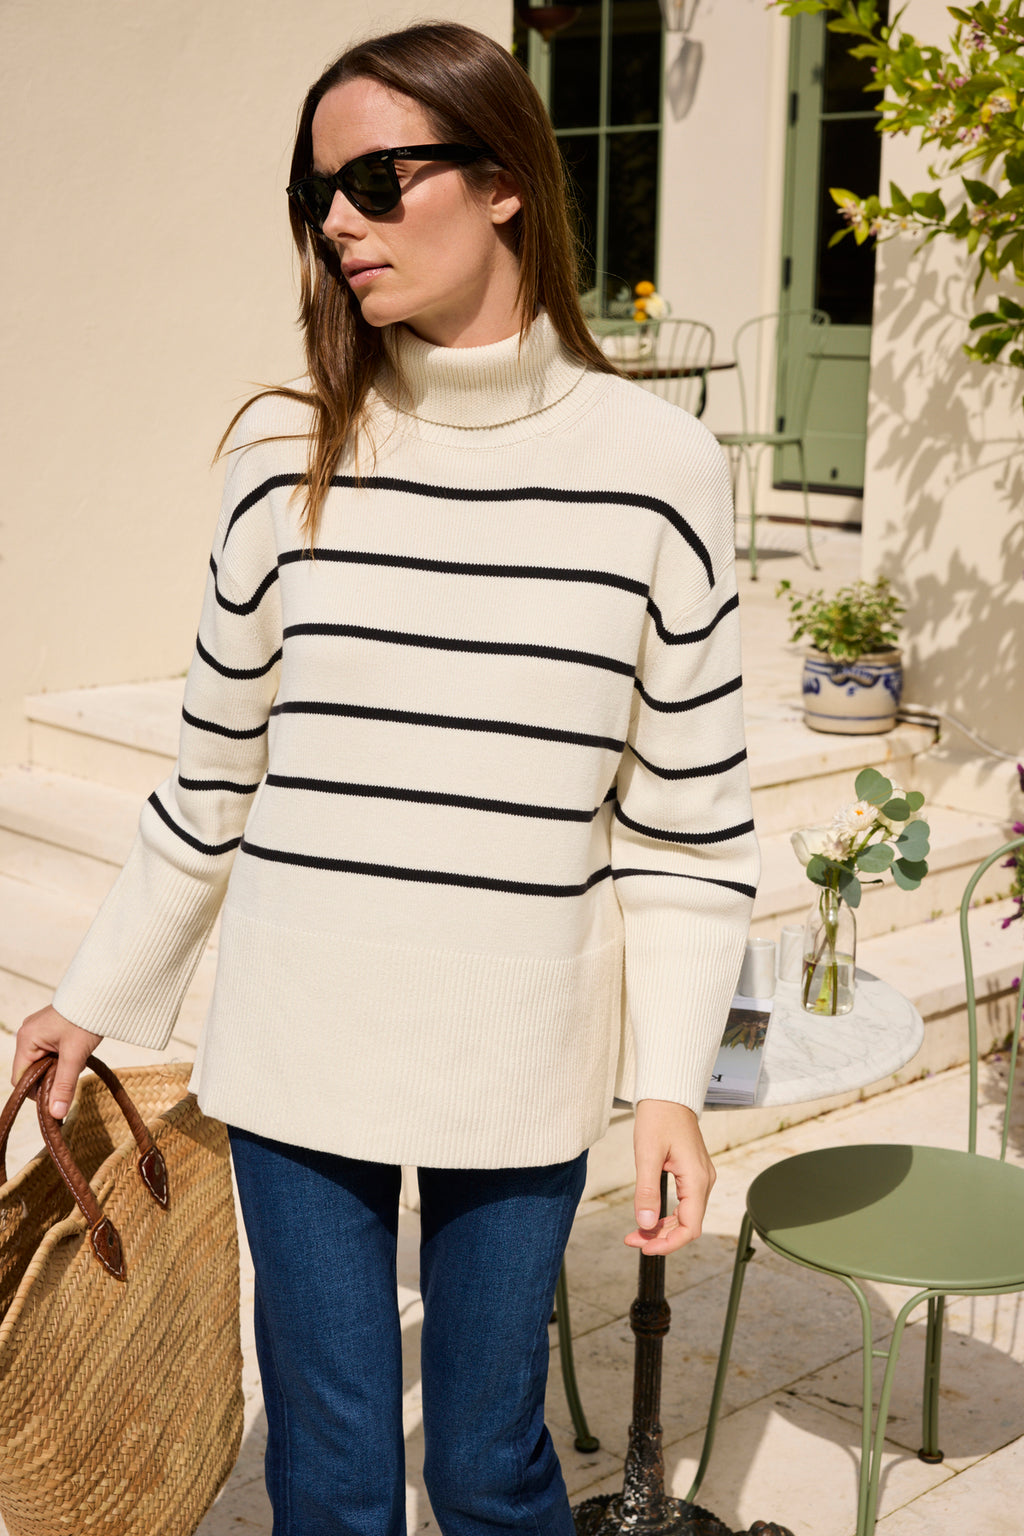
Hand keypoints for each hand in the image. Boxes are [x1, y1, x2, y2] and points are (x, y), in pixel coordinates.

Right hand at [13, 1005, 102, 1118]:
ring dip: (58, 1068)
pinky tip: (76, 1055)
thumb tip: (56, 1114)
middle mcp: (27, 1034)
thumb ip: (64, 1085)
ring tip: (76, 1061)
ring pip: (42, 1062)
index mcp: (26, 1040)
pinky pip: (50, 1051)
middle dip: (49, 1078)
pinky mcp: (50, 1028)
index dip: (35, 1092)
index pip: (20, 1078)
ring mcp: (38, 1030)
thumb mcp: (75, 1056)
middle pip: (31, 1071)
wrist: (102, 994)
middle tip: (69, 1077)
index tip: (54, 1096)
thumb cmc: (85, 1020)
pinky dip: (62, 1058)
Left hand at [624, 1099, 715, 1255]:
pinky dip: (667, 1215)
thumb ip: (646, 1191)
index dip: (669, 1244)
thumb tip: (645, 1225)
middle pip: (688, 1225)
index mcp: (697, 1180)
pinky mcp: (693, 1173)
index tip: (644, 1248)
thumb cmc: (658, 1118)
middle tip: (631, 1240)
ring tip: (635, 1232)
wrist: (668, 1094)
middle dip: (661, 1238)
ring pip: (686, 1216)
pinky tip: (648, 1218)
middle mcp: (704, 1181)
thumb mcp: (647, 1154)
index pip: (691, 1228)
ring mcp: (700, 1178)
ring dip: (662, 1228)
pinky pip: (684, 1203)